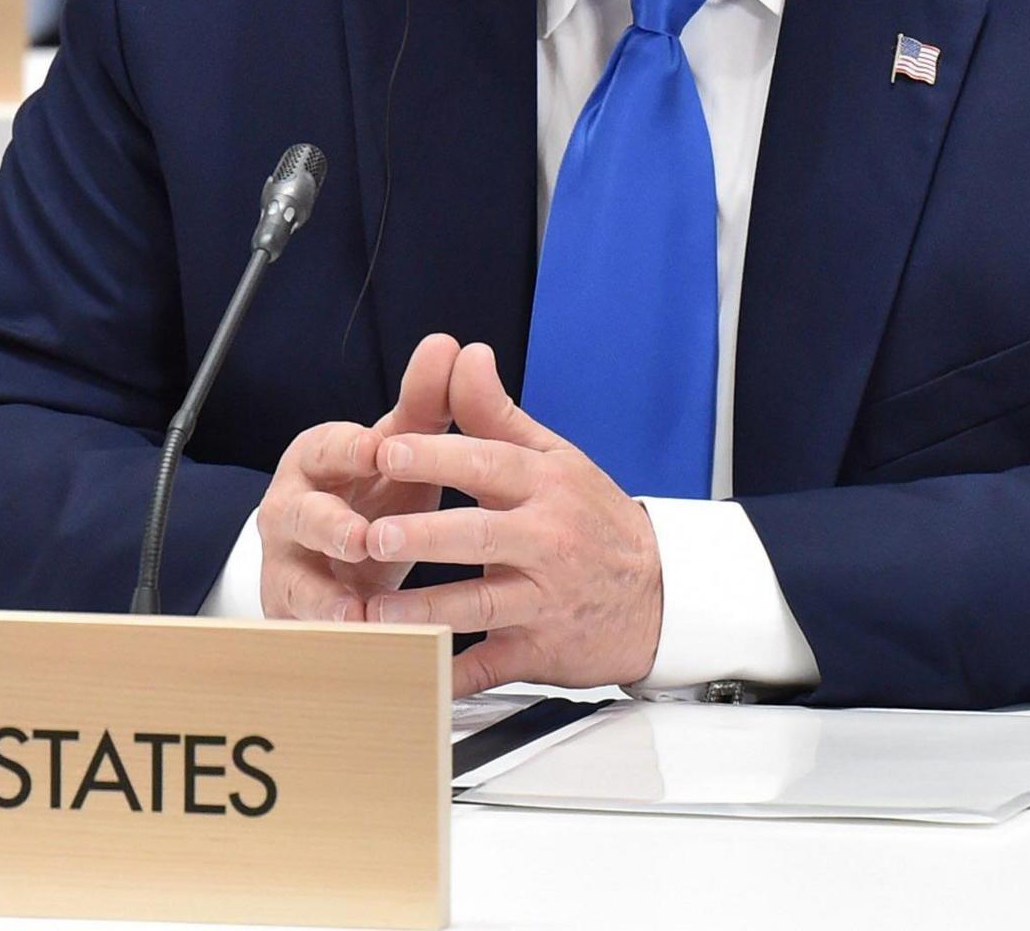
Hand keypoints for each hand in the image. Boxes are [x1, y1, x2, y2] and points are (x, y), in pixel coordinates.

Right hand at [256, 333, 459, 623]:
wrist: (341, 559)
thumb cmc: (372, 494)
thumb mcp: (400, 451)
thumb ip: (426, 404)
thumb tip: (452, 346)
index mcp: (318, 460)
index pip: (325, 446)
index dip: (348, 448)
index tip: (376, 449)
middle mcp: (293, 510)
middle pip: (300, 514)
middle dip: (329, 526)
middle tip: (363, 536)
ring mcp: (288, 566)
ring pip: (295, 579)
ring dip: (325, 595)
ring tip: (356, 611)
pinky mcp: (295, 615)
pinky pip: (307, 629)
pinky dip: (334, 640)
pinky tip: (362, 649)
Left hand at [360, 342, 662, 693]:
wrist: (660, 597)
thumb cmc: (593, 521)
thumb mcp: (555, 458)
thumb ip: (497, 413)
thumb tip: (465, 355)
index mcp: (546, 486)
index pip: (488, 464)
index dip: (436, 457)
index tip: (387, 451)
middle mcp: (548, 541)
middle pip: (480, 537)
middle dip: (424, 537)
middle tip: (369, 537)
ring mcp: (545, 600)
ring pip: (479, 606)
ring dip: (424, 611)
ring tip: (374, 611)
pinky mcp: (541, 651)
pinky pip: (490, 665)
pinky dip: (452, 674)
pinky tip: (412, 672)